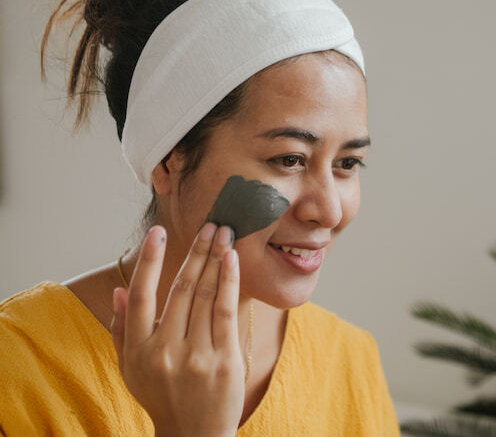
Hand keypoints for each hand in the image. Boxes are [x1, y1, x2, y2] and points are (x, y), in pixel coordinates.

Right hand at [110, 223, 243, 436]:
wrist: (194, 436)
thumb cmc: (161, 396)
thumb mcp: (130, 368)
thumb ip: (121, 329)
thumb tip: (118, 291)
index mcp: (139, 350)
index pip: (141, 295)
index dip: (148, 260)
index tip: (157, 232)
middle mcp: (165, 351)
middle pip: (182, 289)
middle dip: (197, 251)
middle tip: (209, 225)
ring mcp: (197, 357)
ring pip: (206, 295)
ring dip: (216, 258)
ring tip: (224, 234)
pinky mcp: (225, 361)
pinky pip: (227, 312)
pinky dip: (230, 282)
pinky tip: (232, 260)